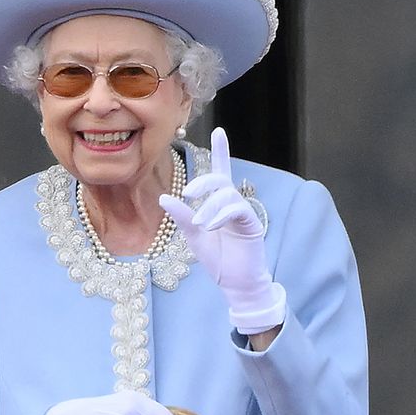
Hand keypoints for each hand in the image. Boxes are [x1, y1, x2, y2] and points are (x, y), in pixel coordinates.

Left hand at [159, 126, 285, 334]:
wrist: (235, 284)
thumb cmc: (217, 259)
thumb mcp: (193, 235)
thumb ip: (182, 216)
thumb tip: (164, 196)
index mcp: (219, 203)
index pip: (220, 172)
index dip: (220, 151)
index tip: (219, 130)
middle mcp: (233, 203)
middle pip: (220, 179)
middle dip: (203, 181)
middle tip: (188, 193)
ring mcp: (243, 213)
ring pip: (227, 195)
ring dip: (209, 206)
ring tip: (200, 224)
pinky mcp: (251, 224)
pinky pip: (237, 209)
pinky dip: (222, 215)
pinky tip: (211, 225)